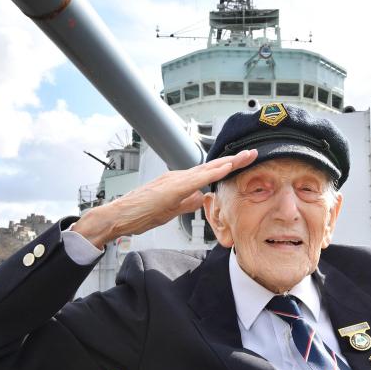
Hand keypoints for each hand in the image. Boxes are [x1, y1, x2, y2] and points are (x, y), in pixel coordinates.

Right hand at [73, 149, 256, 247]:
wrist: (118, 216)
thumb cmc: (139, 214)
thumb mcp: (170, 210)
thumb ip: (187, 203)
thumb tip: (202, 198)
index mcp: (178, 183)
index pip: (207, 173)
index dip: (226, 168)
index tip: (243, 163)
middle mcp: (178, 177)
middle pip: (211, 166)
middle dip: (234, 160)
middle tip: (253, 152)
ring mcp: (174, 180)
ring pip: (207, 168)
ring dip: (229, 162)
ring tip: (247, 156)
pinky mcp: (172, 187)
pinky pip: (197, 179)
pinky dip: (214, 173)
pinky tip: (227, 168)